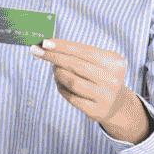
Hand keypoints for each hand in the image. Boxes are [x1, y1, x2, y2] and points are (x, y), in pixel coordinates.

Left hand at [30, 38, 148, 142]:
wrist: (116, 103)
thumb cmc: (100, 76)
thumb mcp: (98, 61)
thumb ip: (77, 54)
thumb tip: (48, 46)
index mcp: (114, 62)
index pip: (83, 51)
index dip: (62, 46)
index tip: (45, 41)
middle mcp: (112, 79)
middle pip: (75, 65)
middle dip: (53, 56)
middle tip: (37, 51)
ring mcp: (105, 97)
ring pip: (72, 81)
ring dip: (58, 73)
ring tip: (54, 68)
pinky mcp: (97, 111)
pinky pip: (71, 97)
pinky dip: (61, 88)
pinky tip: (59, 83)